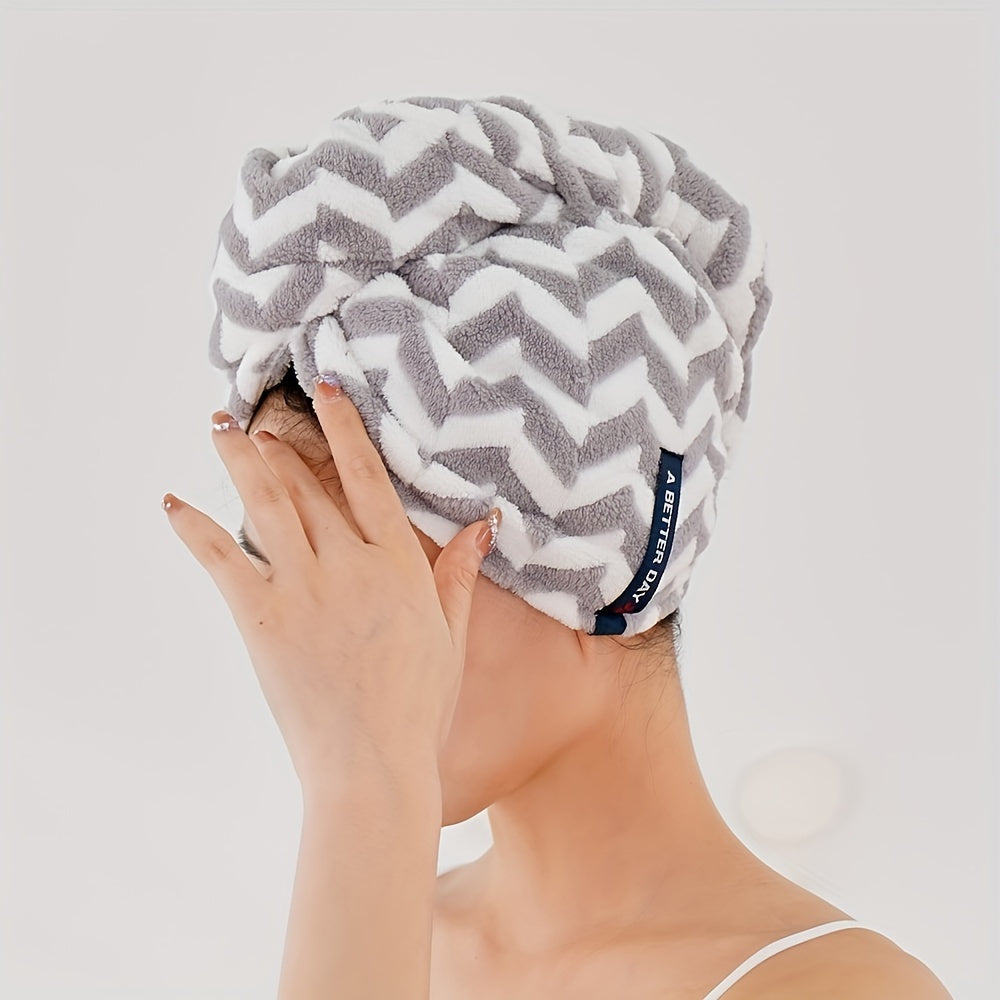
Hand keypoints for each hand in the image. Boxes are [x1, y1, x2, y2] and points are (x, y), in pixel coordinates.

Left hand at [163, 375, 500, 790]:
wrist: (372, 765)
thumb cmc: (418, 705)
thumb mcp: (451, 635)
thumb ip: (459, 573)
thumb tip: (484, 523)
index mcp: (397, 564)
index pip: (368, 477)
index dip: (344, 428)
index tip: (326, 390)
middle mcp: (349, 563)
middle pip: (306, 484)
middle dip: (276, 445)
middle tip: (252, 420)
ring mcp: (303, 587)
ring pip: (264, 503)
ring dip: (238, 460)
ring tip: (218, 428)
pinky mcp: (262, 618)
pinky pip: (221, 559)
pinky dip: (192, 527)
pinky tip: (172, 503)